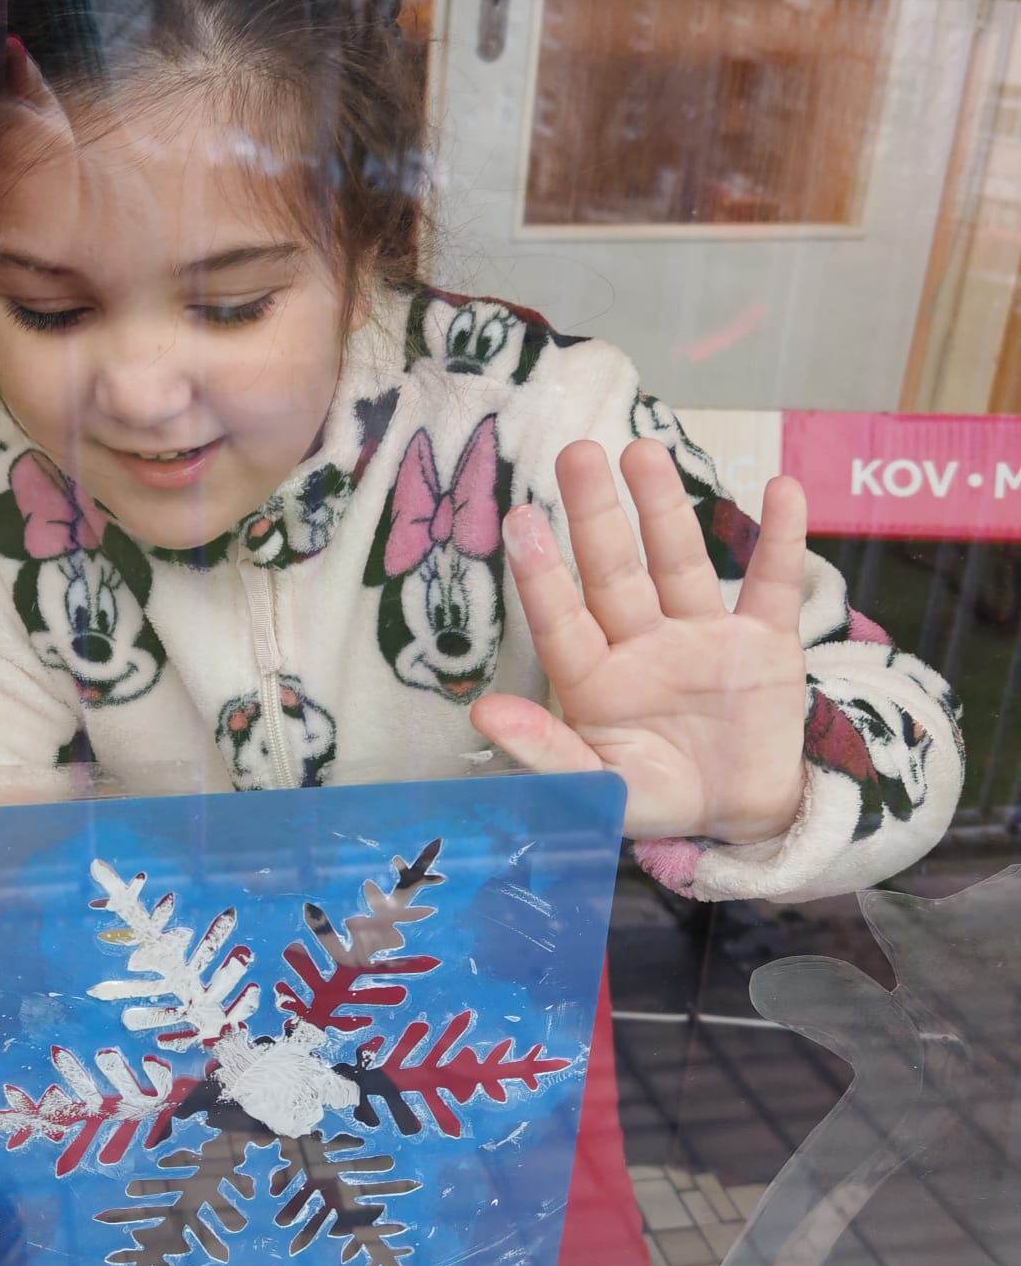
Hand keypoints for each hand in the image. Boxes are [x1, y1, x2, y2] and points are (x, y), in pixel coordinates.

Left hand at [471, 439, 808, 842]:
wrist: (743, 815)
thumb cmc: (657, 796)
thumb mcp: (602, 791)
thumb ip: (546, 755)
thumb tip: (482, 714)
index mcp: (595, 681)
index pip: (563, 622)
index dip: (543, 576)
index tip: (520, 521)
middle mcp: (643, 645)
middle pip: (614, 573)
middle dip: (595, 515)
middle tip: (576, 454)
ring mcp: (704, 637)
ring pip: (679, 562)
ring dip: (665, 507)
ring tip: (643, 450)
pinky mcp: (765, 642)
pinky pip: (771, 584)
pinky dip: (781, 539)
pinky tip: (783, 489)